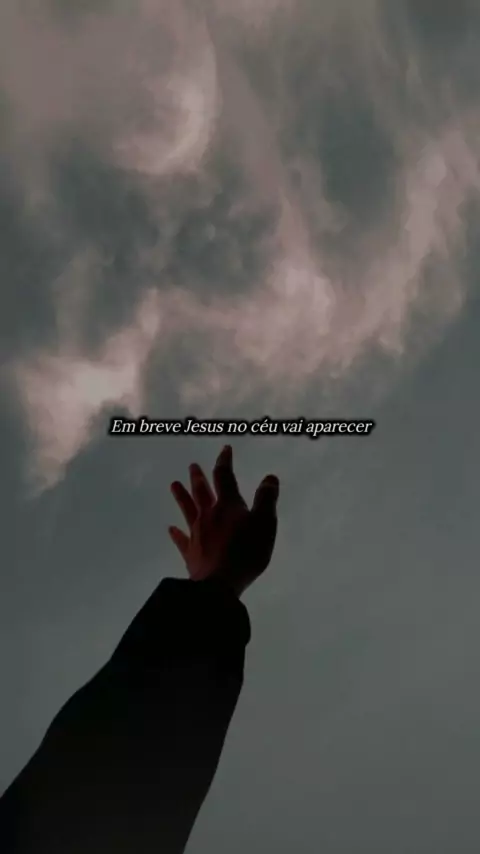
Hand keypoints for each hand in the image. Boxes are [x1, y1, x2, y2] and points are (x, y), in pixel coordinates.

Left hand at [168, 445, 278, 596]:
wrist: (219, 583)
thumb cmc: (246, 551)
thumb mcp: (265, 523)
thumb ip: (266, 499)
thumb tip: (269, 477)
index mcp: (228, 505)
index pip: (224, 477)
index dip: (224, 462)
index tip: (225, 449)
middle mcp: (209, 515)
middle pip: (202, 491)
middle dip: (198, 477)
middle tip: (192, 466)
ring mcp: (197, 533)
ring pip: (188, 510)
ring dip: (181, 496)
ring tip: (173, 485)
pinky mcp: (191, 553)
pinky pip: (182, 539)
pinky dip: (176, 533)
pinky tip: (170, 528)